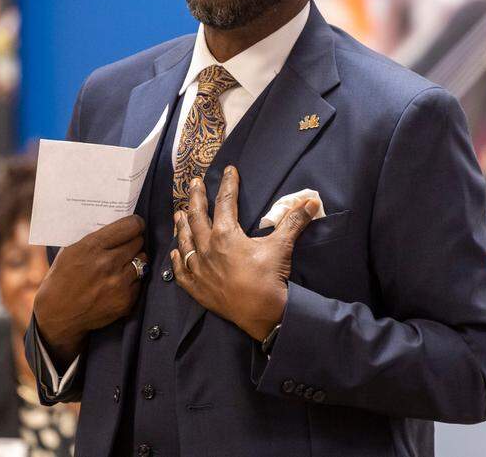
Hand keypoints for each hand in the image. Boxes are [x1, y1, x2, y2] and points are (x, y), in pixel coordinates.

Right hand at [33, 215, 147, 366]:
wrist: (58, 314)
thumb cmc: (61, 279)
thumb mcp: (70, 251)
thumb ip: (94, 238)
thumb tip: (117, 225)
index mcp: (92, 246)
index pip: (130, 226)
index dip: (135, 224)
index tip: (135, 225)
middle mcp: (108, 263)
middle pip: (138, 242)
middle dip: (133, 242)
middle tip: (127, 245)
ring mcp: (118, 283)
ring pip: (143, 261)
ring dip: (135, 260)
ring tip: (123, 264)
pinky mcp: (125, 300)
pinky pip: (140, 281)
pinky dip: (132, 280)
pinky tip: (118, 282)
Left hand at [170, 166, 318, 341]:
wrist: (262, 313)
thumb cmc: (269, 277)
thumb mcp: (281, 245)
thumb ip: (293, 221)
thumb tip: (311, 202)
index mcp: (225, 235)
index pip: (225, 202)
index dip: (228, 184)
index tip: (229, 171)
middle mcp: (207, 249)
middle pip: (197, 217)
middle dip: (196, 198)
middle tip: (194, 183)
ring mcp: (200, 269)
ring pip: (185, 242)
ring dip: (181, 226)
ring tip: (179, 214)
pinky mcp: (198, 289)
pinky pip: (182, 272)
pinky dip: (177, 262)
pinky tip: (174, 254)